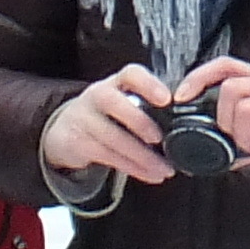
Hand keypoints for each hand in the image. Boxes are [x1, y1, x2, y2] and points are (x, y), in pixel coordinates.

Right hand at [41, 64, 184, 190]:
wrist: (64, 130)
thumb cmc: (107, 115)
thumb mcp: (123, 102)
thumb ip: (147, 107)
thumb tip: (184, 122)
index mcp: (116, 83)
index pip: (130, 74)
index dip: (148, 84)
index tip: (166, 98)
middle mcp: (97, 96)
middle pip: (113, 102)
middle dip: (139, 121)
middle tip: (161, 139)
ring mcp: (84, 119)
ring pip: (113, 137)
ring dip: (142, 157)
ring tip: (164, 169)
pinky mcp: (77, 143)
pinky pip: (108, 156)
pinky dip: (132, 168)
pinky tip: (150, 174)